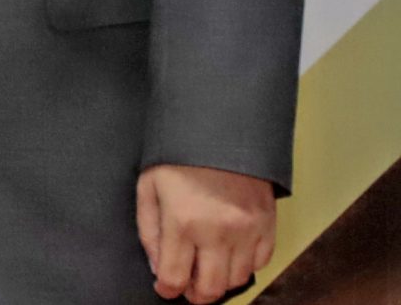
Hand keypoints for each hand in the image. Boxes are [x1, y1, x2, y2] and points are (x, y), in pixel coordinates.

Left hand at [139, 164, 273, 302]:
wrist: (220, 128)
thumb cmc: (178, 156)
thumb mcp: (148, 187)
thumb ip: (149, 231)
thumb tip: (158, 267)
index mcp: (183, 222)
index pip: (175, 277)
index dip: (168, 290)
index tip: (165, 288)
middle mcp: (218, 231)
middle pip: (211, 287)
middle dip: (195, 294)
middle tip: (187, 288)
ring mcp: (247, 229)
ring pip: (237, 279)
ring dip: (220, 281)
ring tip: (207, 270)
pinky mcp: (268, 223)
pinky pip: (262, 262)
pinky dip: (245, 266)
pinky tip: (230, 256)